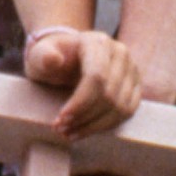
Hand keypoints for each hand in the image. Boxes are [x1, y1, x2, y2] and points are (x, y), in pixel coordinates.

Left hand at [26, 29, 143, 140]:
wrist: (69, 55)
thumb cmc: (52, 56)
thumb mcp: (40, 53)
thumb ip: (43, 55)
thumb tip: (53, 60)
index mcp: (98, 42)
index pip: (96, 77)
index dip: (80, 102)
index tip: (61, 118)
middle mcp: (120, 53)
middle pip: (109, 95)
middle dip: (84, 117)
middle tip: (61, 129)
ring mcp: (132, 69)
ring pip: (120, 107)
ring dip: (94, 125)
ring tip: (70, 132)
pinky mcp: (135, 85)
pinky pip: (127, 111)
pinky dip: (107, 125)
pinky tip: (87, 129)